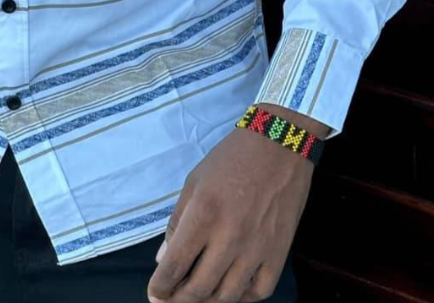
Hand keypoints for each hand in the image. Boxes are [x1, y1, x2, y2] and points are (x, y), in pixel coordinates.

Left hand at [146, 124, 314, 301]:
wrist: (278, 146)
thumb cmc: (230, 159)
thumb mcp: (194, 182)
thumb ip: (177, 221)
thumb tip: (163, 259)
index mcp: (203, 215)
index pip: (175, 266)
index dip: (160, 287)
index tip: (154, 294)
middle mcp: (230, 237)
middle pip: (199, 289)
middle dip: (178, 301)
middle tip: (169, 300)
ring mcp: (257, 249)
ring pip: (227, 296)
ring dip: (207, 302)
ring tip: (195, 297)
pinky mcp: (279, 253)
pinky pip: (259, 291)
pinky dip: (241, 298)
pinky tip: (229, 291)